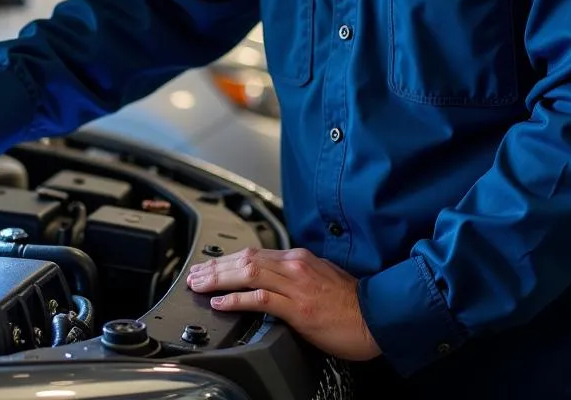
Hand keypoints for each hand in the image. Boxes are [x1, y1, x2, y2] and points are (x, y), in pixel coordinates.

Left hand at [187, 246, 380, 361]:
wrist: (376, 317)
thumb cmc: (351, 302)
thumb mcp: (321, 277)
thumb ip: (295, 275)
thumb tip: (273, 280)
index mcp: (298, 258)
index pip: (254, 254)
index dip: (227, 260)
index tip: (209, 267)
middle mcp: (294, 266)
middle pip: (245, 259)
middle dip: (215, 267)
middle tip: (194, 275)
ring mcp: (295, 286)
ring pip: (248, 274)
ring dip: (218, 279)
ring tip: (199, 285)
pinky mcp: (298, 309)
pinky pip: (261, 299)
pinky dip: (237, 299)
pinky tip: (221, 302)